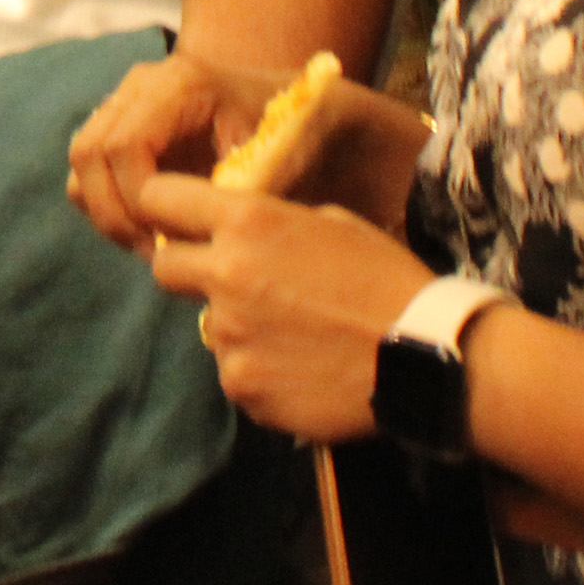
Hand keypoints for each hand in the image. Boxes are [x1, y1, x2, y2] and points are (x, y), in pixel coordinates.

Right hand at [68, 54, 426, 251]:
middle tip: (156, 254)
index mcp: (182, 83)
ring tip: (154, 246)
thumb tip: (195, 241)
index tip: (167, 243)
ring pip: (82, 162)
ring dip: (108, 211)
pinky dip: (110, 205)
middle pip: (89, 152)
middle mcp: (143, 84)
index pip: (125, 145)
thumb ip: (240, 195)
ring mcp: (126, 101)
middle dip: (115, 213)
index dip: (137, 201)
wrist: (299, 111)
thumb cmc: (297, 136)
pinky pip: (90, 171)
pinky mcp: (121, 125)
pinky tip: (152, 231)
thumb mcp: (281, 162)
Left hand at [130, 170, 443, 443]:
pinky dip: (261, 374)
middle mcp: (225, 275)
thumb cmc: (386, 279)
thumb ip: (271, 225)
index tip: (176, 222)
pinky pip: (236, 375)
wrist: (425, 355)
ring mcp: (229, 337)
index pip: (158, 197)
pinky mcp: (243, 386)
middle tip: (237, 285)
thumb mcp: (331, 224)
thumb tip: (238, 237)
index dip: (163, 209)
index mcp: (247, 222)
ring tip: (297, 338)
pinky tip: (305, 372)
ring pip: (209, 329)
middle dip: (190, 273)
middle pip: (163, 269)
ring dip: (239, 330)